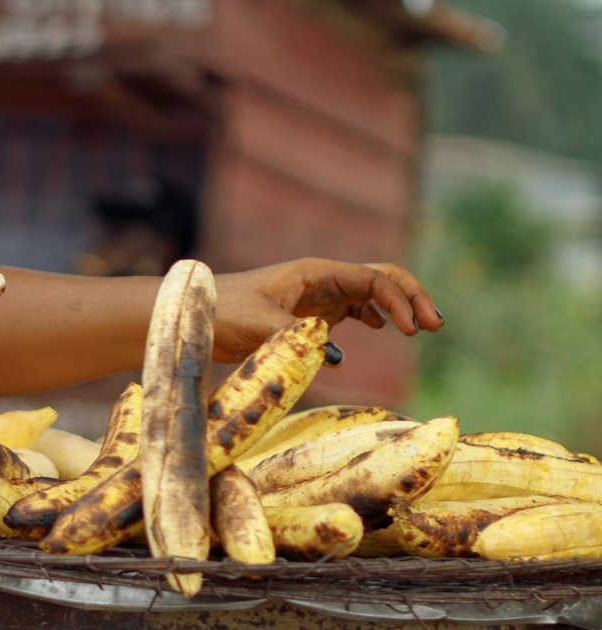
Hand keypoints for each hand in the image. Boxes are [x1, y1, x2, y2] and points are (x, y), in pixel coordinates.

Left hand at [213, 258, 442, 360]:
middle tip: (435, 326)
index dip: (400, 300)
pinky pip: (350, 308)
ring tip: (420, 329)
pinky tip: (380, 329)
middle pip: (381, 278)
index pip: (373, 279)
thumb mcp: (259, 326)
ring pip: (369, 292)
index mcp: (315, 273)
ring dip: (397, 307)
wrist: (193, 317)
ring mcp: (316, 295)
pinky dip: (372, 315)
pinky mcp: (307, 314)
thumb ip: (297, 339)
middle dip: (411, 297)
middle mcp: (321, 279)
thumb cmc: (221, 313)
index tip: (413, 331)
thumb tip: (337, 356)